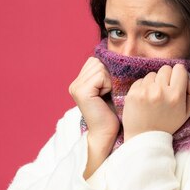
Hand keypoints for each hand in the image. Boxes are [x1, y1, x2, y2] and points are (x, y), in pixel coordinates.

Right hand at [69, 58, 119, 177]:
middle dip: (108, 75)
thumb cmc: (112, 113)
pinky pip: (100, 75)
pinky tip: (105, 97)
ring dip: (109, 80)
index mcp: (79, 82)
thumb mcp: (107, 89)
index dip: (107, 73)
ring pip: (100, 67)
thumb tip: (114, 56)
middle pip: (97, 62)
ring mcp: (76, 87)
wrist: (107, 133)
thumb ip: (104, 74)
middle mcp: (74, 84)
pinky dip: (108, 85)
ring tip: (107, 96)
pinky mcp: (82, 91)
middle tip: (108, 94)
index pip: (95, 61)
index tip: (109, 90)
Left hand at [122, 64, 189, 141]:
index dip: (179, 75)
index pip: (180, 68)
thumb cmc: (167, 124)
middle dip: (166, 78)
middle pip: (166, 69)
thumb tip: (189, 77)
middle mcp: (160, 91)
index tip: (176, 84)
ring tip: (153, 98)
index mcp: (176, 96)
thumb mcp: (188, 112)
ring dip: (154, 83)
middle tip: (164, 92)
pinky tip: (144, 100)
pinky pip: (141, 80)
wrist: (144, 138)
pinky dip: (143, 87)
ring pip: (152, 74)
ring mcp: (145, 91)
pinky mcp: (133, 93)